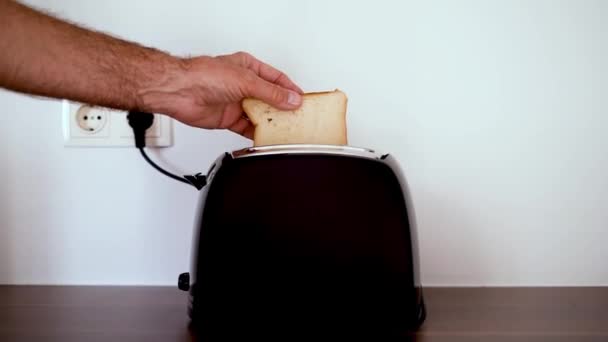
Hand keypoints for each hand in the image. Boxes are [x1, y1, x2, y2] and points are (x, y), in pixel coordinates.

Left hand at [138, 51, 302, 138]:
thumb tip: (291, 100)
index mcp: (249, 67)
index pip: (277, 79)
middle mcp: (243, 84)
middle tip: (298, 118)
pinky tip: (266, 138)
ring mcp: (236, 102)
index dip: (291, 90)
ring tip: (286, 130)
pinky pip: (247, 128)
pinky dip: (256, 134)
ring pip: (259, 114)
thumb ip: (271, 93)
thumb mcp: (246, 81)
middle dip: (283, 108)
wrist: (180, 91)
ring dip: (270, 122)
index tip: (303, 101)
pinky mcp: (228, 118)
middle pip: (270, 98)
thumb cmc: (205, 76)